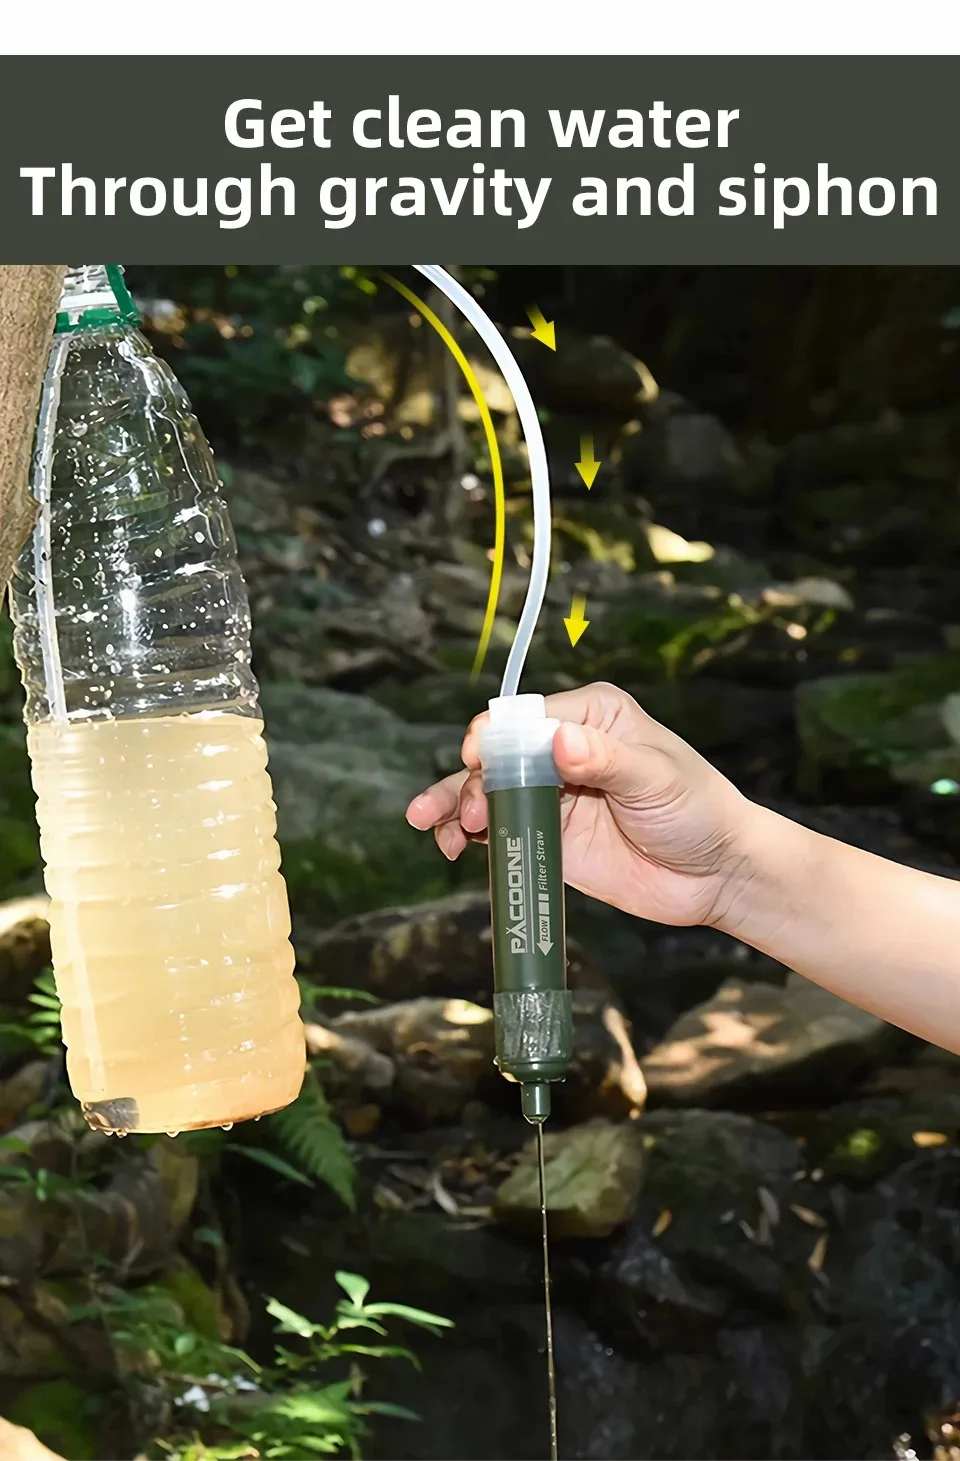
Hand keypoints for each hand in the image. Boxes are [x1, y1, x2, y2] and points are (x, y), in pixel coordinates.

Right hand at [406, 682, 754, 927]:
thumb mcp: (657, 779)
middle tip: (468, 812)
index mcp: (591, 717)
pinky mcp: (546, 835)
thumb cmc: (699, 811)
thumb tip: (561, 740)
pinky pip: (497, 831)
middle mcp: (563, 749)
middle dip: (470, 779)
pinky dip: (469, 837)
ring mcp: (551, 794)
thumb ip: (607, 761)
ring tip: (435, 827)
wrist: (716, 874)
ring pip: (487, 792)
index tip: (476, 760)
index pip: (527, 718)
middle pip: (496, 755)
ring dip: (456, 805)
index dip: (494, 738)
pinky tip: (453, 847)